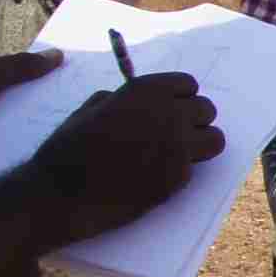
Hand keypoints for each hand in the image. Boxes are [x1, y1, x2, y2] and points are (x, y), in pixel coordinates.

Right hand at [32, 74, 220, 239]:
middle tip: (173, 134)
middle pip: (206, 109)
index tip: (169, 108)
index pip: (188, 84)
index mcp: (145, 91)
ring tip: (176, 153)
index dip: (178, 97)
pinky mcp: (180, 177)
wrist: (60, 192)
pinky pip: (196, 167)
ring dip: (200, 144)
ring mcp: (178, 147)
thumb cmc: (69, 148)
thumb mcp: (92, 108)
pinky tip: (155, 175)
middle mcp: (168, 114)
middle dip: (192, 120)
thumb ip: (125, 99)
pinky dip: (181, 170)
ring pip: (215, 138)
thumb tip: (146, 101)